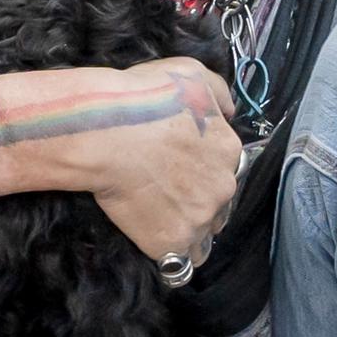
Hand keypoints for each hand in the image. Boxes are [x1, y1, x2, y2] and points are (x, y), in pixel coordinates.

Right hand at [0, 59, 248, 272]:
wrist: (105, 131)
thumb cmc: (143, 97)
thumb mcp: (190, 73)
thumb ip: (218, 93)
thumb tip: (230, 112)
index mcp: (229, 149)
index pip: (228, 167)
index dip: (204, 168)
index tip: (180, 166)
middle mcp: (224, 187)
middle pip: (220, 203)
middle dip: (199, 199)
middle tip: (166, 191)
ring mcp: (199, 218)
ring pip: (205, 235)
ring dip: (189, 229)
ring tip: (160, 218)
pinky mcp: (172, 243)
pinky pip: (182, 262)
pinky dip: (171, 255)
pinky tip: (155, 241)